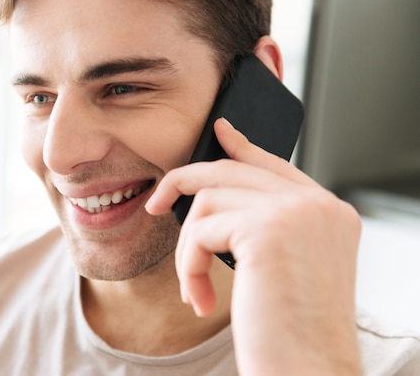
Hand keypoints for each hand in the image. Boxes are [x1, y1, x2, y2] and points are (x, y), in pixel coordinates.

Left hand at [146, 118, 361, 374]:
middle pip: (233, 170)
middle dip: (184, 182)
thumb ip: (266, 228)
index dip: (242, 147)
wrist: (309, 374)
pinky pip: (200, 231)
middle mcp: (318, 205)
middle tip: (154, 203)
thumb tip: (224, 201)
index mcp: (329, 214)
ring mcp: (295, 212)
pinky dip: (189, 265)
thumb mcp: (287, 270)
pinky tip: (200, 298)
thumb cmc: (293, 335)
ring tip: (196, 289)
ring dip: (188, 250)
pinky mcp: (267, 228)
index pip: (276, 165)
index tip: (219, 132)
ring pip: (208, 201)